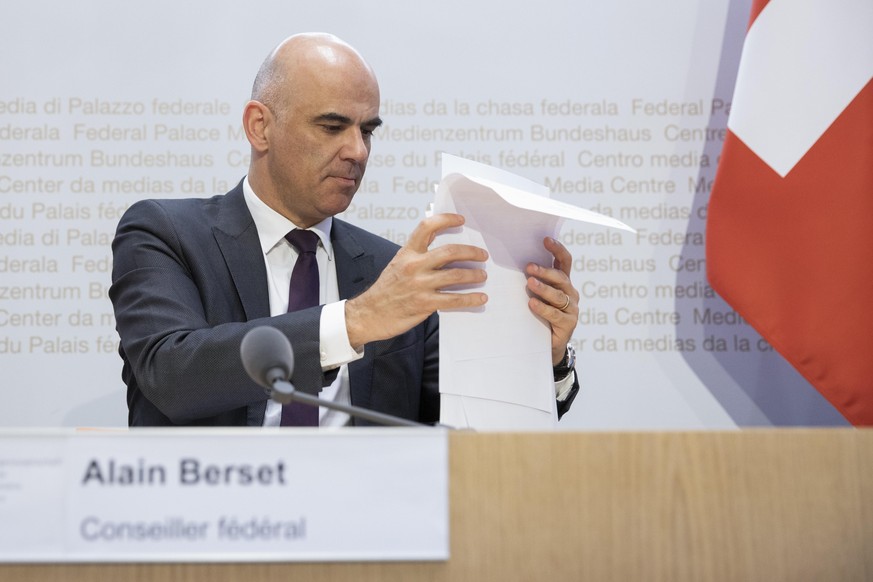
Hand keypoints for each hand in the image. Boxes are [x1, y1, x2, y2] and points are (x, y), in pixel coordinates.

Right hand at [345, 213, 488, 348]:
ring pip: (455, 275)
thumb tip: (437, 239)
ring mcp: (420, 285)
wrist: (369, 314)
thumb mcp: (399, 264)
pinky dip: (470, 299)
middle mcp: (414, 266)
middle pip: (450, 251)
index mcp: (407, 253)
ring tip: (482, 275)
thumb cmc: (386, 290)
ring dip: (474, 275)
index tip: (461, 220)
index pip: (427, 227)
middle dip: (471, 252)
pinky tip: (480, 298)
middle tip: (482, 255)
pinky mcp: (424, 303)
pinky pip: (454, 299)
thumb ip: (417, 252)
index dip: (446, 219)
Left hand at [525, 237, 578, 365]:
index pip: (564, 262)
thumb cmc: (539, 315)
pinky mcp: (569, 324)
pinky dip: (543, 308)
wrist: (548, 345)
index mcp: (563, 282)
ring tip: (530, 283)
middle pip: (560, 277)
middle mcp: (570, 293)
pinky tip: (532, 304)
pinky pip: (555, 314)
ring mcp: (571, 308)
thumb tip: (514, 263)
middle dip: (545, 271)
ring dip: (543, 288)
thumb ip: (533, 280)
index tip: (546, 239)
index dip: (557, 249)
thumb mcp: (537, 295)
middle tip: (529, 267)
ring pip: (558, 295)